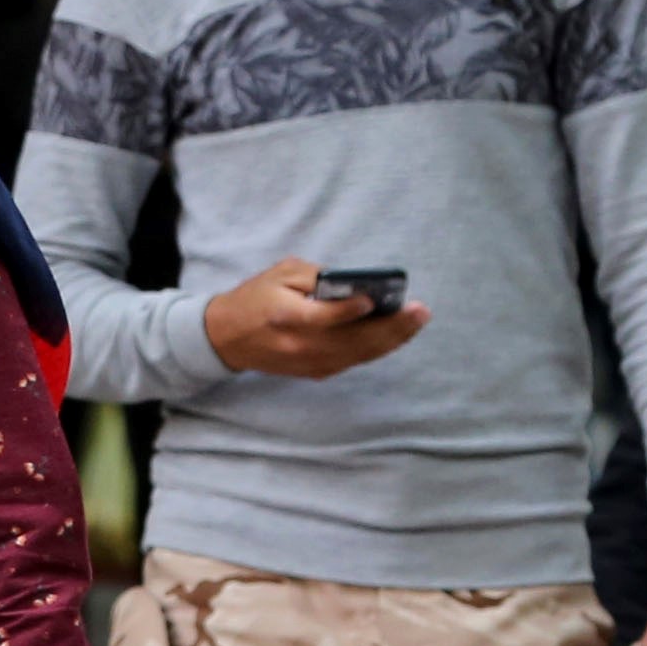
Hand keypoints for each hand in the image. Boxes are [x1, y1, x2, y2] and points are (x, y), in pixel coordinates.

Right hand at [201, 257, 431, 379]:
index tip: (372, 299)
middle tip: (419, 311)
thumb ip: (316, 277)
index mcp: (286, 317)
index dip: (349, 310)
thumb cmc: (256, 298)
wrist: (227, 338)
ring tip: (416, 321)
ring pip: (359, 355)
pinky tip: (396, 334)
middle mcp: (301, 346)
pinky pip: (354, 361)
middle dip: (391, 327)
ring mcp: (310, 363)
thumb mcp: (281, 274)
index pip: (323, 318)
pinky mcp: (316, 371)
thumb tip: (354, 284)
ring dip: (392, 340)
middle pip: (353, 341)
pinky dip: (377, 348)